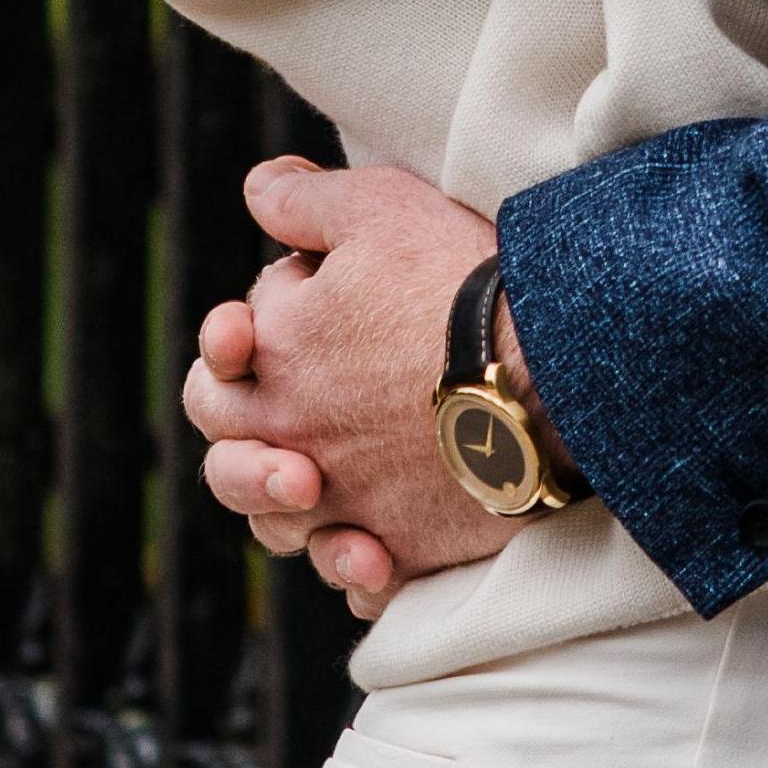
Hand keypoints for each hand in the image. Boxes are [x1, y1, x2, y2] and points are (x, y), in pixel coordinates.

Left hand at [182, 157, 518, 614]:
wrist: (550, 366)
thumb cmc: (459, 279)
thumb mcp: (378, 206)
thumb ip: (305, 203)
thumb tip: (258, 189)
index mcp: (275, 358)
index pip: (218, 361)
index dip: (240, 337)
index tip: (285, 323)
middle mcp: (296, 438)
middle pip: (229, 460)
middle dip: (246, 434)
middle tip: (297, 400)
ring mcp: (347, 501)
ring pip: (283, 529)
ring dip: (291, 511)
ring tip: (326, 483)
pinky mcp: (404, 547)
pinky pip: (359, 579)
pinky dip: (359, 566)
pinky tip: (376, 546)